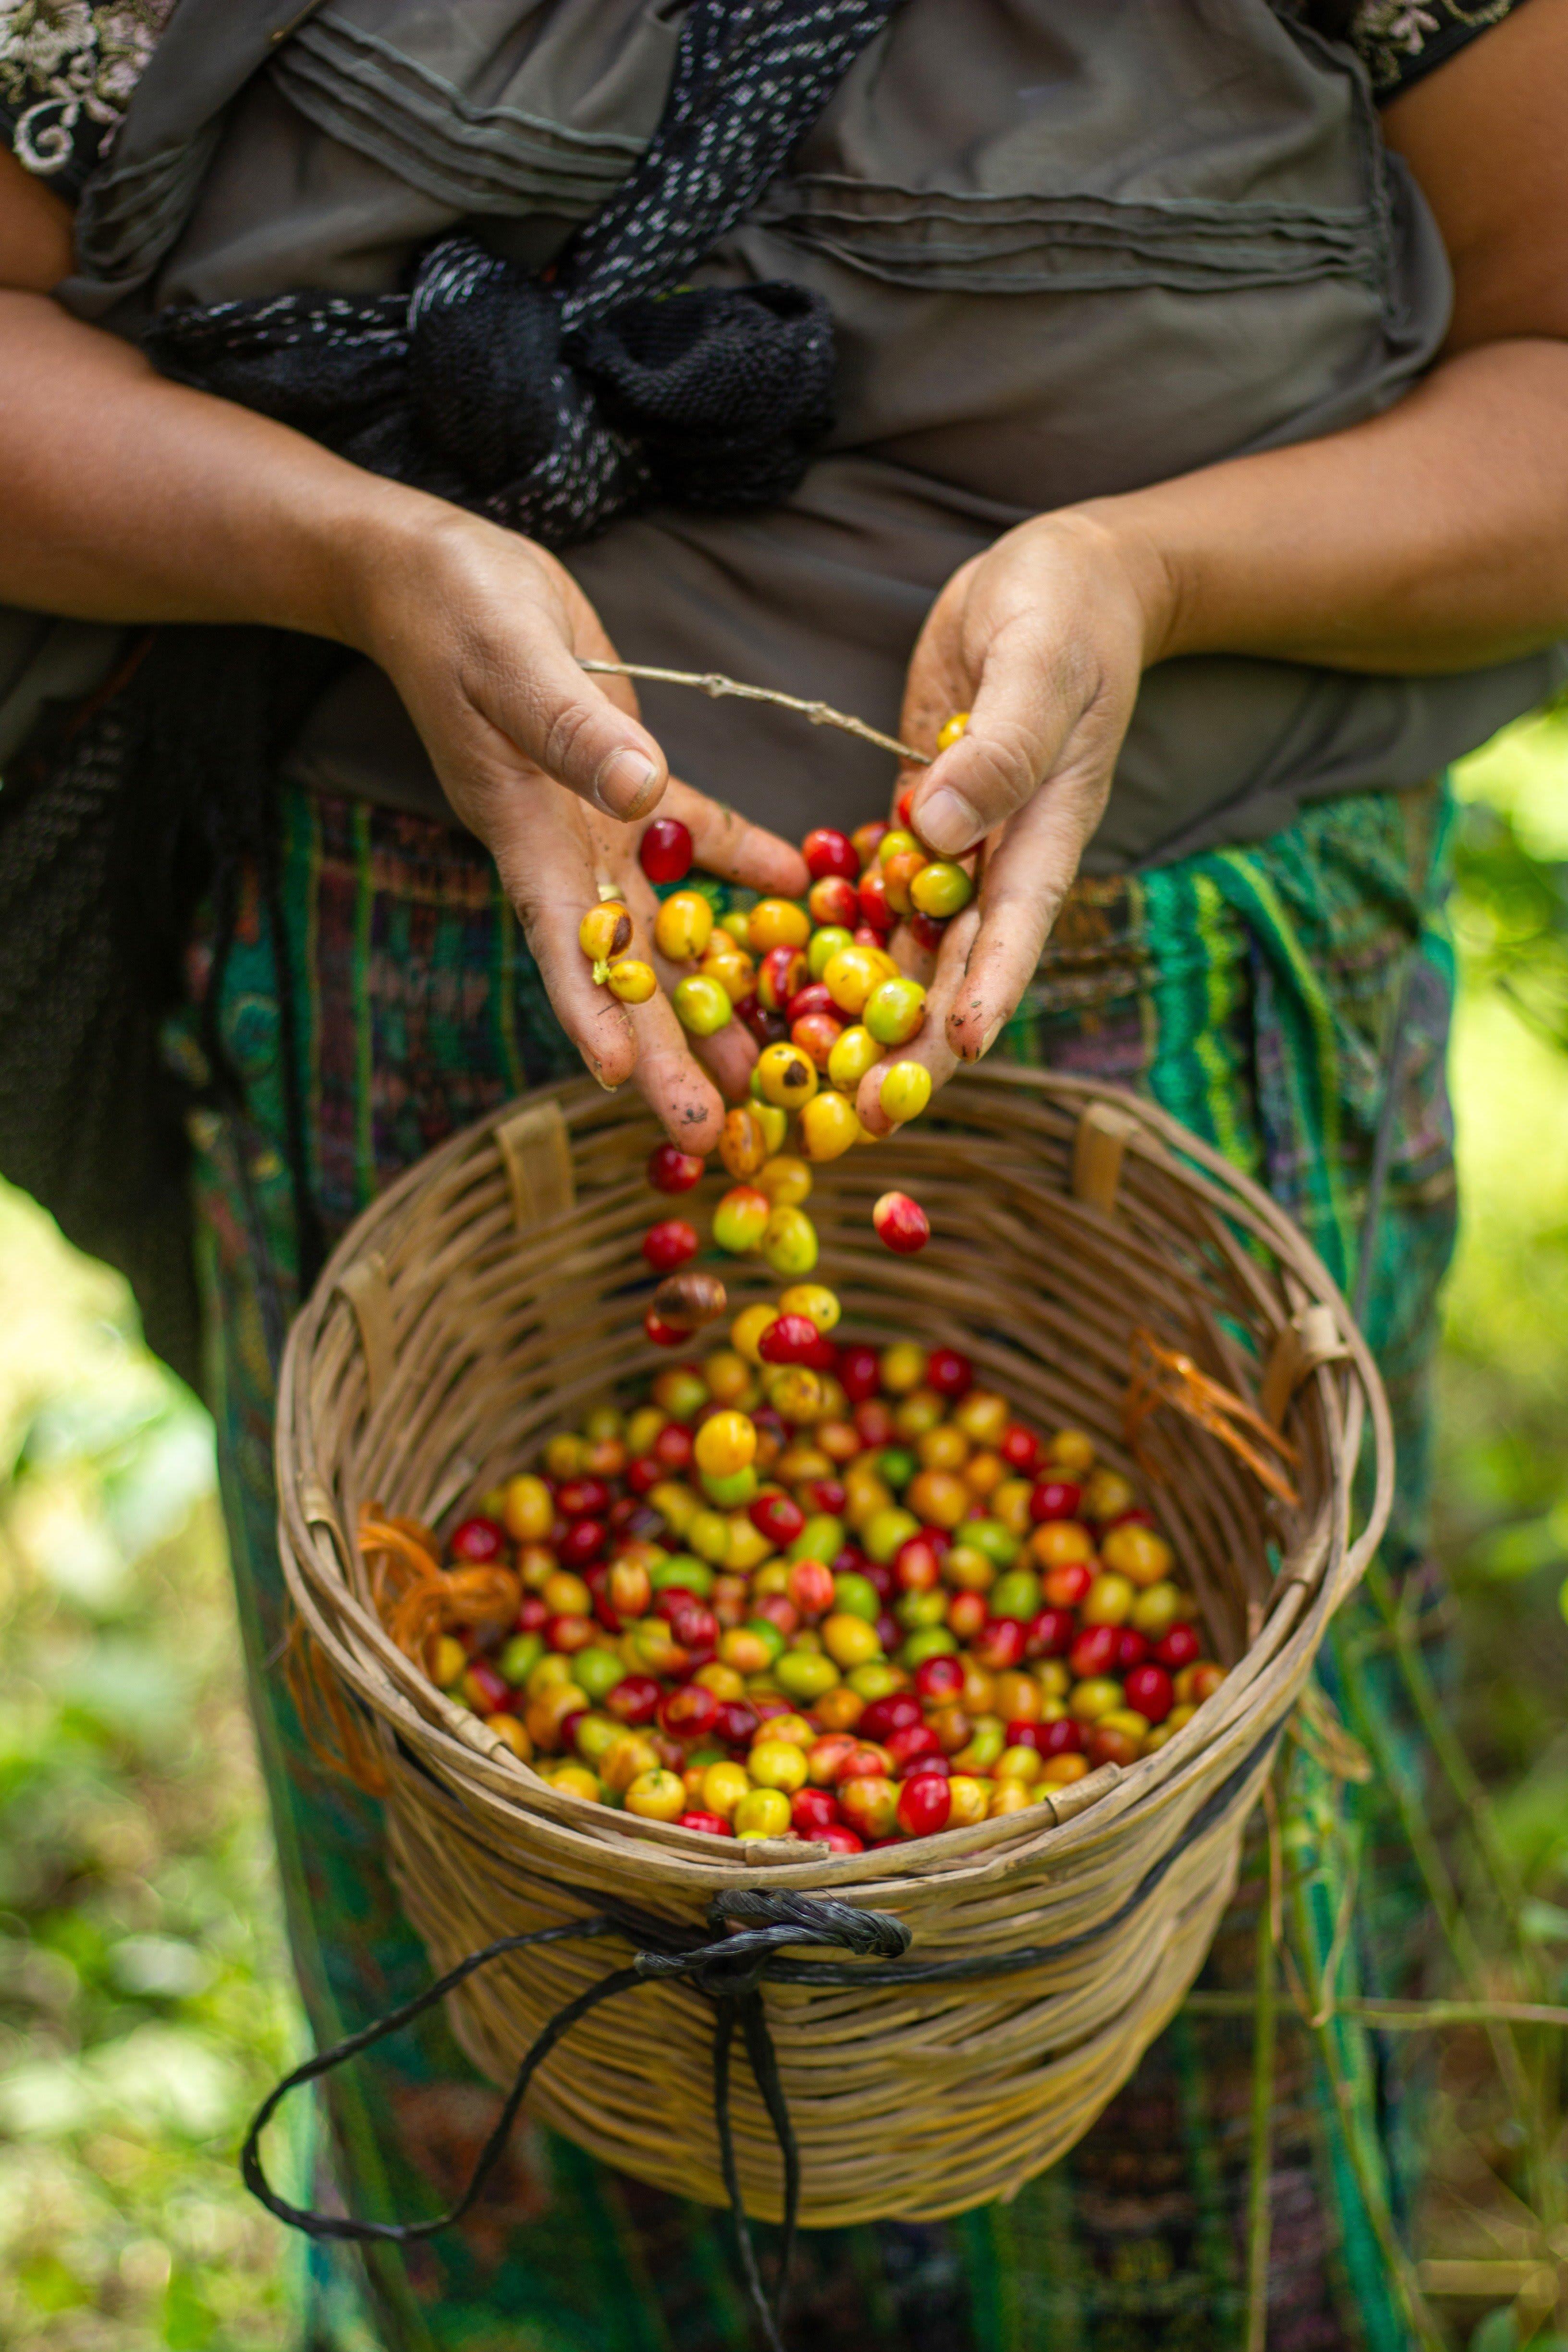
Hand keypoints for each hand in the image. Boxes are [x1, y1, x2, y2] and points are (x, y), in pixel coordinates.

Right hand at [350, 504, 807, 1150]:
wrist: (435, 573)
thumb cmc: (457, 610)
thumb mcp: (516, 659)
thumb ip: (574, 730)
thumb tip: (640, 790)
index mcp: (526, 835)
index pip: (561, 944)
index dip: (588, 1015)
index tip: (615, 1084)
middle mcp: (564, 850)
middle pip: (622, 971)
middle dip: (664, 1055)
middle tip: (715, 1132)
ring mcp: (596, 821)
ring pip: (666, 929)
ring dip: (713, 993)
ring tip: (772, 1063)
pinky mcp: (628, 779)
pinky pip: (696, 837)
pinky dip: (745, 865)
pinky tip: (801, 891)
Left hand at [853, 509, 1170, 1134]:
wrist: (1054, 580)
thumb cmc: (1066, 613)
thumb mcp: (1039, 664)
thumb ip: (997, 748)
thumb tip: (940, 830)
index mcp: (1044, 828)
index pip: (1017, 924)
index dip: (989, 991)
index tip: (960, 1052)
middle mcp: (998, 855)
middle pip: (954, 964)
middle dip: (912, 1044)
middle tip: (863, 1117)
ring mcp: (954, 847)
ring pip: (907, 947)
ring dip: (864, 1016)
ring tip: (812, 1085)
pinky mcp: (911, 823)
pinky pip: (869, 897)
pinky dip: (834, 944)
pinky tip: (783, 996)